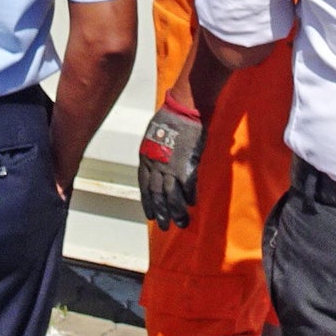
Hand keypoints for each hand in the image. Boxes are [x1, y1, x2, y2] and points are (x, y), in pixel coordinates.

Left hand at [137, 102, 204, 229]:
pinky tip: (192, 204)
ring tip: (181, 223)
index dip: (147, 201)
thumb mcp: (153, 135)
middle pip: (156, 193)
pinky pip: (187, 186)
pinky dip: (189, 197)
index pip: (143, 185)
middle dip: (160, 212)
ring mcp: (170, 165)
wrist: (183, 109)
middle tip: (163, 226)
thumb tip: (156, 166)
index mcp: (145, 156)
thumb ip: (154, 153)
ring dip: (176, 211)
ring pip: (171, 195)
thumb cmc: (168, 118)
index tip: (149, 215)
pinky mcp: (186, 165)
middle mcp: (155, 164)